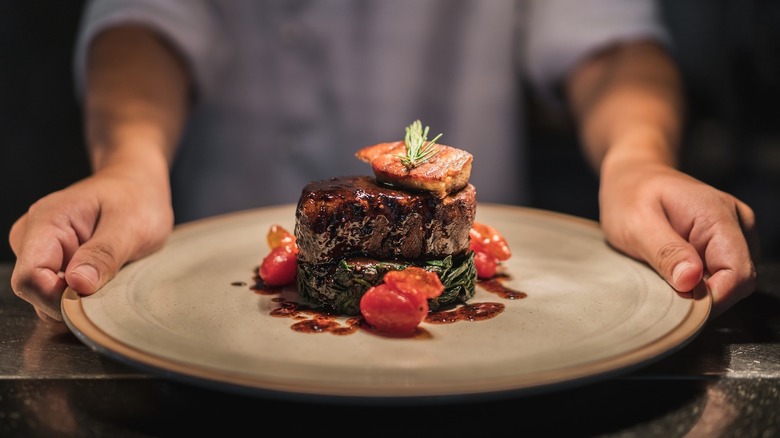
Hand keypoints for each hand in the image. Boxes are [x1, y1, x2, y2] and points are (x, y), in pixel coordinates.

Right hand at [9, 170, 173, 320]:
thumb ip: (104, 254)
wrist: (138, 186)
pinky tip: (105, 279)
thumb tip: (78, 285)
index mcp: (46, 222)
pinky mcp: (53, 263)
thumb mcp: (132, 226)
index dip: (59, 299)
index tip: (95, 296)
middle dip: (72, 302)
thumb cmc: (136, 199)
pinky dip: (82, 296)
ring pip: (46, 297)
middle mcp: (33, 237)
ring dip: (80, 300)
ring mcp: (40, 251)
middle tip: (112, 283)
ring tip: (111, 276)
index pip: (29, 278)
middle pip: (35, 292)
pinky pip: (58, 294)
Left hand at [599, 161, 758, 317]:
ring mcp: (734, 231)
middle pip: (740, 281)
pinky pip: (722, 274)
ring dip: (702, 289)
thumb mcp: (637, 223)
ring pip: (733, 281)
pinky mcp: (725, 241)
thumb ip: (666, 252)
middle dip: (706, 296)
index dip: (712, 298)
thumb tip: (691, 282)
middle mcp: (736, 222)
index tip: (679, 303)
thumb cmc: (630, 194)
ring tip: (668, 272)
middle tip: (667, 288)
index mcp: (718, 215)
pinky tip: (676, 270)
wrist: (633, 176)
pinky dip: (701, 282)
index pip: (738, 274)